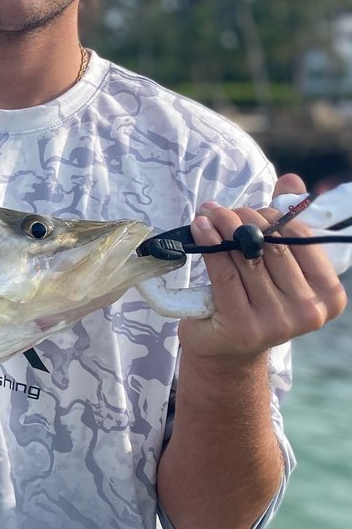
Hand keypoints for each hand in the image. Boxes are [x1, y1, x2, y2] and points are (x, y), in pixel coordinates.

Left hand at [179, 173, 346, 364]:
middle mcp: (308, 311)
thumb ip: (287, 224)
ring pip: (246, 257)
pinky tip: (199, 229)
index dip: (274, 217)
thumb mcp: (276, 264)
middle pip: (272, 247)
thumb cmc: (253, 299)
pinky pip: (224, 272)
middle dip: (244, 219)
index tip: (252, 209)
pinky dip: (209, 245)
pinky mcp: (242, 325)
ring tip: (207, 213)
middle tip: (220, 209)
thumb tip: (291, 181)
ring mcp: (276, 322)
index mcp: (328, 294)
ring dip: (222, 228)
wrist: (225, 348)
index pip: (301, 239)